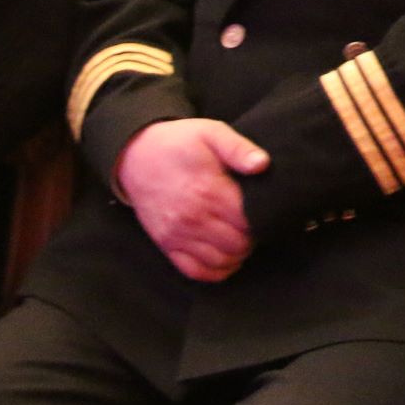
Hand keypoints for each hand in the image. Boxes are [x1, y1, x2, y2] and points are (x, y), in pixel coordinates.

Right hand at [113, 119, 268, 281]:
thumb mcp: (211, 132)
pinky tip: (226, 258)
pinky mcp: (166, 244)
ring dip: (238, 255)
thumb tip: (262, 164)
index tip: (268, 211)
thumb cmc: (179, 143)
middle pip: (237, 244)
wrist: (136, 155)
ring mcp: (177, 234)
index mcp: (208, 190)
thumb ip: (239, 148)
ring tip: (244, 240)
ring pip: (219, 261)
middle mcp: (192, 218)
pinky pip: (195, 271)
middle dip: (253, 238)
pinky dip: (215, 271)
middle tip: (257, 226)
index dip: (264, 219)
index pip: (248, 221)